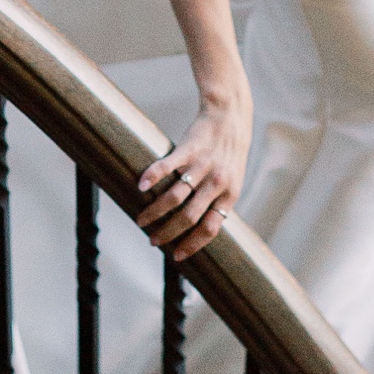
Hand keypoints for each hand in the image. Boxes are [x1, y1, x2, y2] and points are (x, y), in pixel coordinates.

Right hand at [136, 94, 250, 262]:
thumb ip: (218, 203)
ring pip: (175, 196)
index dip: (192, 245)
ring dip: (155, 212)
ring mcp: (203, 165)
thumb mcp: (233, 181)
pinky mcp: (189, 148)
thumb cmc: (229, 154)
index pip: (210, 228)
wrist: (230, 116)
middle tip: (152, 240)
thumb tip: (200, 231)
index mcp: (229, 195)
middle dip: (168, 233)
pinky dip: (152, 177)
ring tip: (141, 220)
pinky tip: (140, 186)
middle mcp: (217, 183)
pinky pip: (168, 166)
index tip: (176, 256)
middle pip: (188, 217)